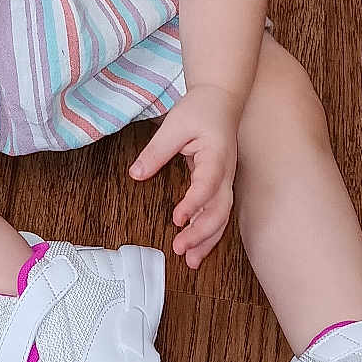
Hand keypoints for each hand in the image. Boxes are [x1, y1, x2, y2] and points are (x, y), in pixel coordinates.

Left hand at [129, 85, 238, 268]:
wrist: (222, 99)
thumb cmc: (200, 109)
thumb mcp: (175, 125)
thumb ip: (156, 151)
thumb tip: (136, 174)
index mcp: (216, 156)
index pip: (208, 185)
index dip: (193, 204)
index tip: (177, 218)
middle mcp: (226, 173)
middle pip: (220, 209)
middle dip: (202, 233)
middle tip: (180, 249)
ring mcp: (226, 180)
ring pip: (222, 216)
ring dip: (208, 240)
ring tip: (192, 262)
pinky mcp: (220, 185)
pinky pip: (217, 212)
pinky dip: (208, 232)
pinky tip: (196, 248)